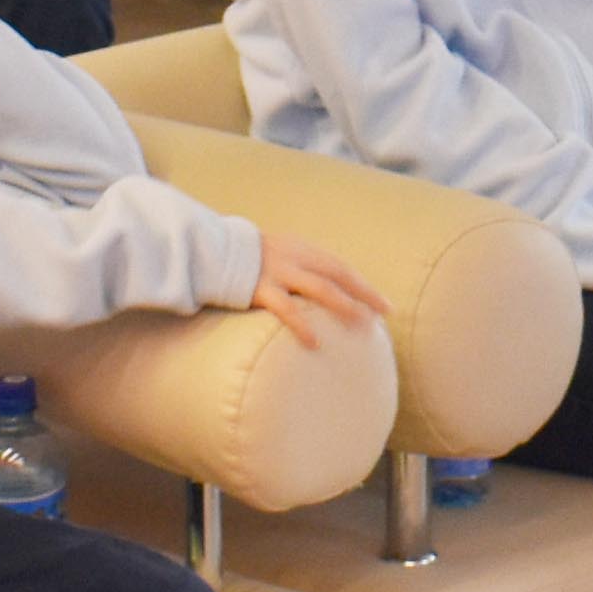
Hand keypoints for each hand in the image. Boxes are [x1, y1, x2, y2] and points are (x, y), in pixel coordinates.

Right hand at [246, 236, 391, 339]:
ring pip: (320, 288)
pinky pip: (286, 308)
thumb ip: (298, 268)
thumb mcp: (277, 254)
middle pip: (339, 274)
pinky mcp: (259, 288)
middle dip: (364, 293)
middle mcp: (294, 257)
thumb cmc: (245, 259)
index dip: (363, 285)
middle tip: (383, 314)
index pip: (340, 267)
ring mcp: (278, 272)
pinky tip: (315, 342)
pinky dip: (302, 324)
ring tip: (361, 324)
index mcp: (301, 249)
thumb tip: (322, 292)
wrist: (209, 250)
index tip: (383, 305)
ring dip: (343, 306)